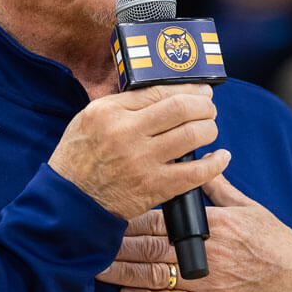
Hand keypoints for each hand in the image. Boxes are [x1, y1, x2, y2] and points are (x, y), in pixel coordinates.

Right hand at [48, 84, 230, 220]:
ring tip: (209, 129)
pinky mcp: (154, 187)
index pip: (158, 91)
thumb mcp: (89, 119)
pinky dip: (215, 163)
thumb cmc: (79, 159)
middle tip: (208, 108)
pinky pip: (196, 172)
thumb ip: (122, 105)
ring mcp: (142, 161)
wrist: (70, 202)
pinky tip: (220, 157)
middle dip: (204, 106)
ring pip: (193, 135)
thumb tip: (161, 94)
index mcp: (109, 112)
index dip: (186, 89)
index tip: (199, 91)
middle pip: (181, 108)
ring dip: (209, 129)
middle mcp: (126, 133)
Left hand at [95, 172, 291, 291]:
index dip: (131, 219)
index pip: (160, 220)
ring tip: (95, 269)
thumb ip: (219, 189)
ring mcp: (204, 282)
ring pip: (152, 276)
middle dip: (116, 245)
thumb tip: (201, 164)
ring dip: (121, 273)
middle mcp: (203, 253)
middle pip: (148, 247)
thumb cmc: (274, 244)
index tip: (109, 215)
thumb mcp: (250, 208)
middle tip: (88, 241)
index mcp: (212, 225)